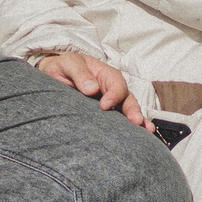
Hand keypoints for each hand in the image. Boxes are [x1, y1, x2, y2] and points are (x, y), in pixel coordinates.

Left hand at [34, 51, 148, 126]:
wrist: (54, 76)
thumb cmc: (64, 67)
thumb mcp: (69, 63)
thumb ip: (80, 73)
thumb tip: (92, 88)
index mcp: (106, 75)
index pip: (116, 85)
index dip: (113, 95)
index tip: (104, 106)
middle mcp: (113, 89)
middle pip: (128, 99)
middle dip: (133, 110)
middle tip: (136, 121)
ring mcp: (112, 103)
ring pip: (127, 111)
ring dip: (137, 120)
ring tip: (146, 131)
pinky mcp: (106, 116)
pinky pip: (120, 122)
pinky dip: (130, 129)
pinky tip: (139, 137)